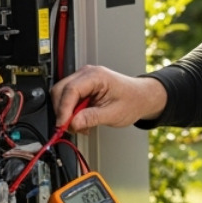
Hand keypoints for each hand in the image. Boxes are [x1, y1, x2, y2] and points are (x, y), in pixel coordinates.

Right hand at [51, 65, 167, 132]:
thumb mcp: (113, 114)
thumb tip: (72, 123)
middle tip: (70, 128)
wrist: (141, 98)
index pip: (71, 90)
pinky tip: (82, 120)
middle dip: (62, 112)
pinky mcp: (82, 87)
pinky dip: (71, 112)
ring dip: (67, 113)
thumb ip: (91, 118)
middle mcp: (86, 74)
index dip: (63, 109)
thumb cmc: (132, 101)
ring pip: (62, 96)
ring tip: (81, 125)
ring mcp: (83, 79)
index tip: (62, 125)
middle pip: (60, 91)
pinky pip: (68, 99)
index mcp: (96, 76)